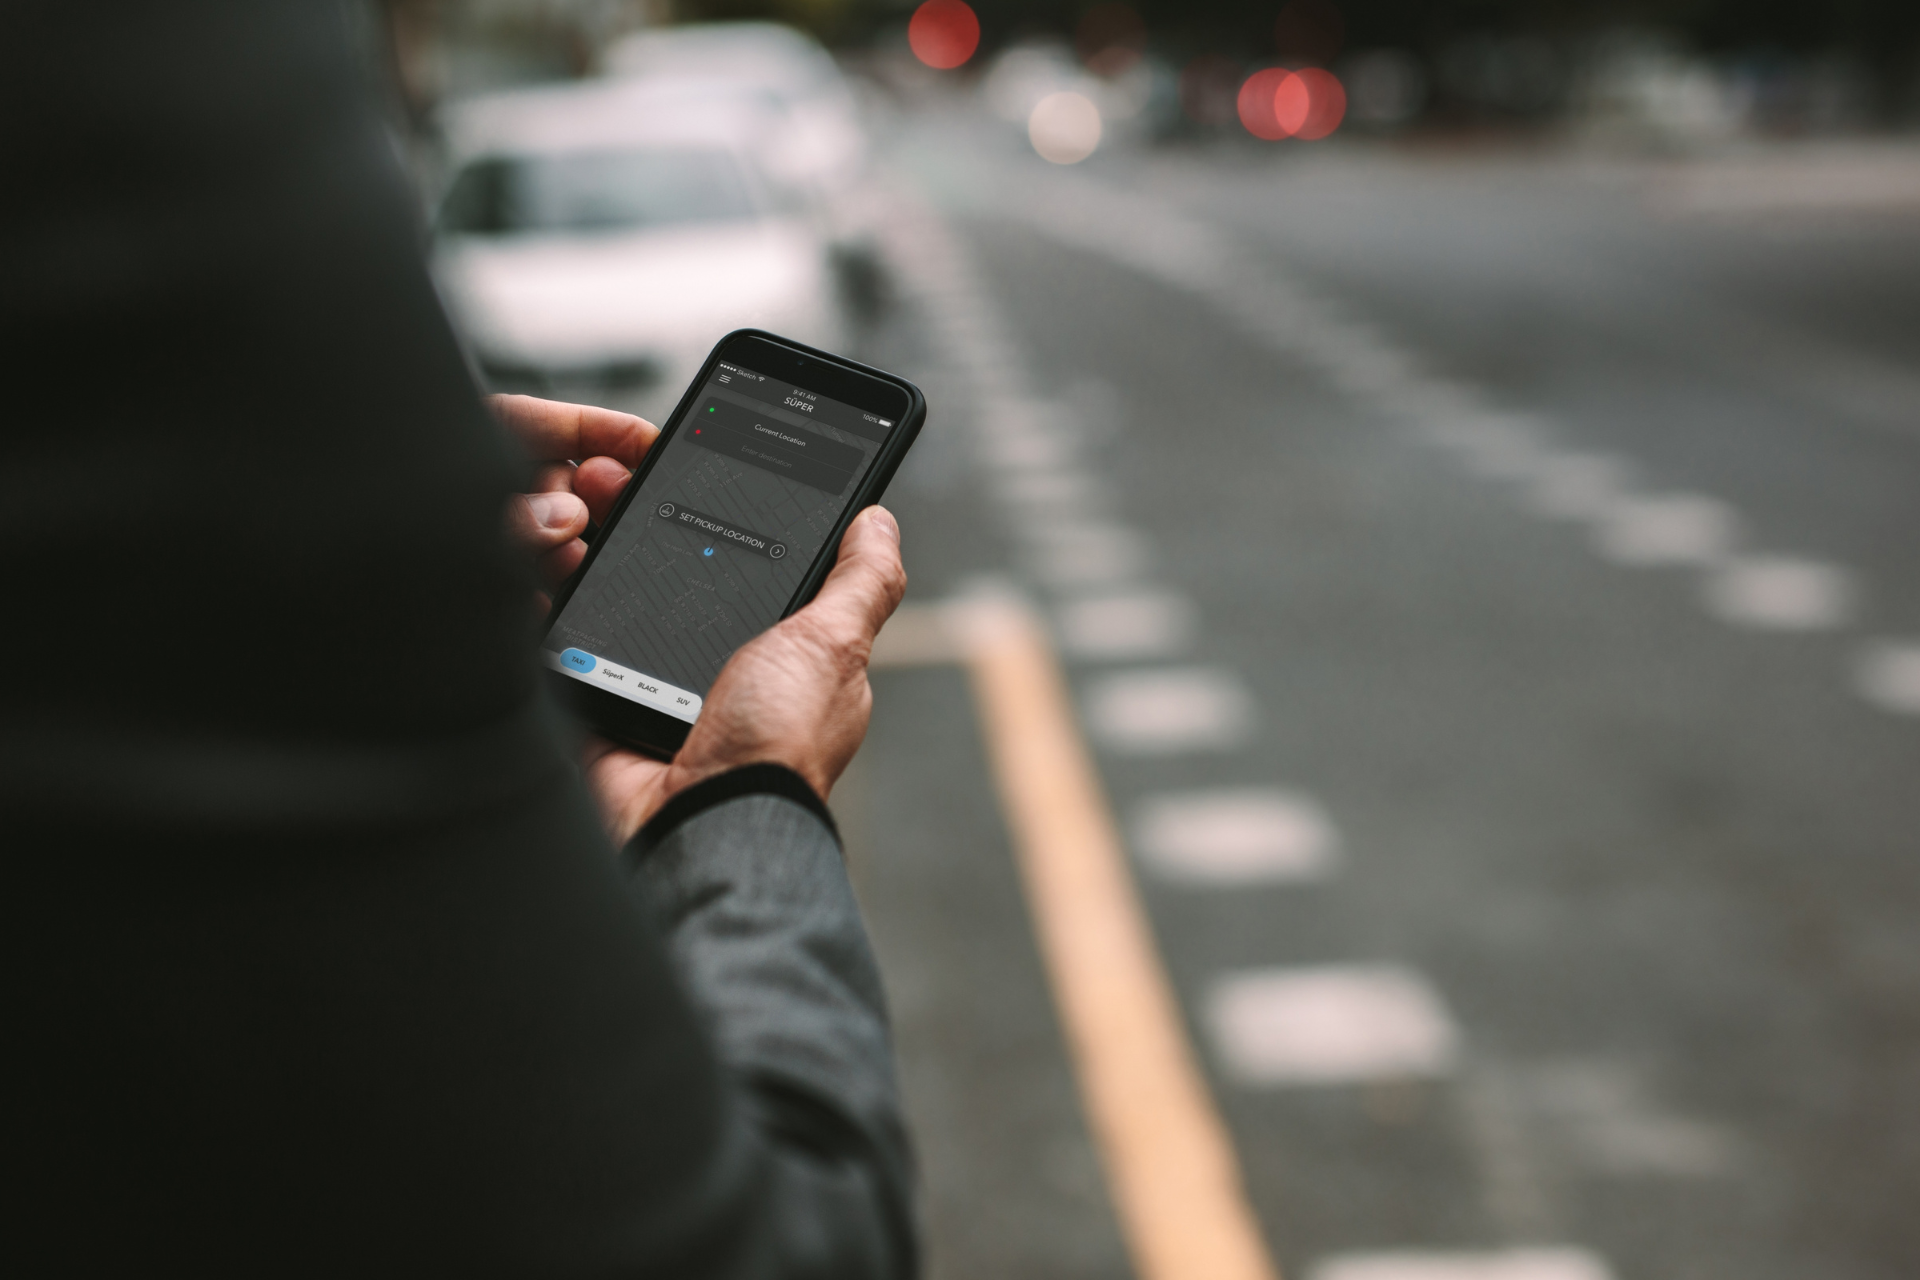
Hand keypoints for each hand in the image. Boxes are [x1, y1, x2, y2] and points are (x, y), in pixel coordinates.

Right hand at [494, 395, 907, 847]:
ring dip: (587, 559)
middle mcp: (719, 671)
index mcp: (781, 655)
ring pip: (613, 604)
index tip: (680, 463)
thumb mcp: (833, 645)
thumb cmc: (776, 745)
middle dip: (637, 526)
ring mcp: (656, 691)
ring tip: (564, 510)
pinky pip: (567, 649)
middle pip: (671, 576)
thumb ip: (859, 583)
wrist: (698, 823)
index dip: (716, 517)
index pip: (747, 566)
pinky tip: (534, 569)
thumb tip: (879, 521)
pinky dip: (549, 612)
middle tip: (602, 477)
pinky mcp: (601, 711)